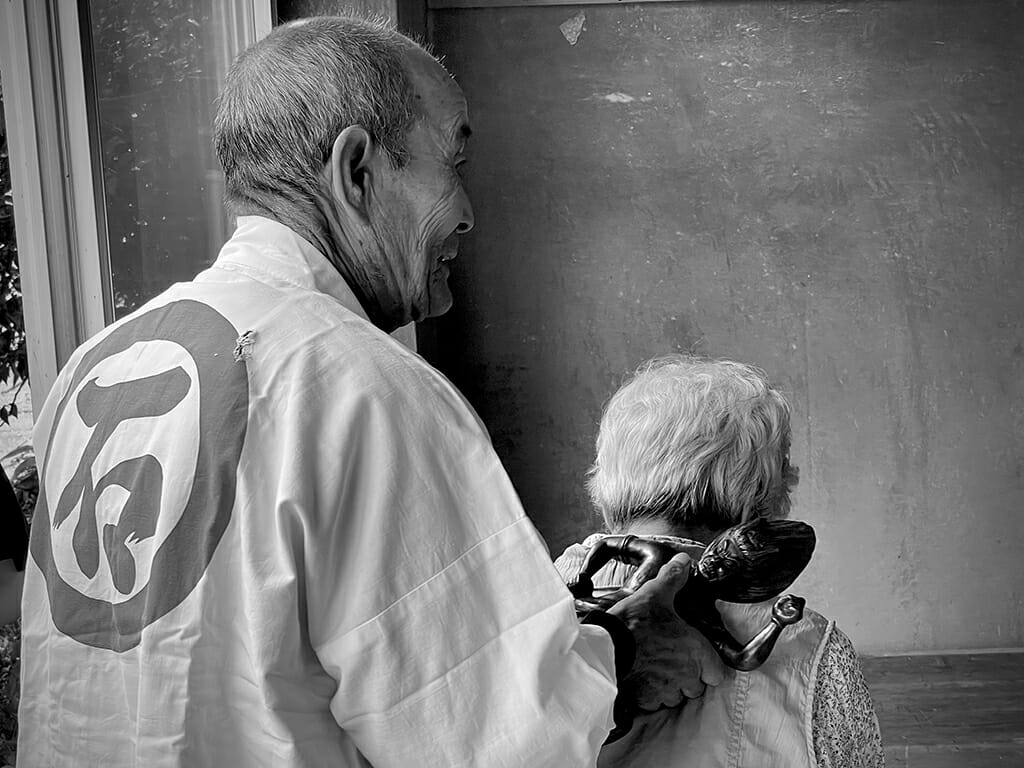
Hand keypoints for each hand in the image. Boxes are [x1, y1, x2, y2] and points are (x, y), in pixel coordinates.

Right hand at [607, 553, 724, 711]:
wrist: (604, 649)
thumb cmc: (633, 623)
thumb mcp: (655, 594)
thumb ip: (673, 578)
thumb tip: (683, 561)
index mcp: (695, 652)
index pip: (717, 673)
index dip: (707, 666)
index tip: (694, 657)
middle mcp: (685, 676)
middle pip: (696, 687)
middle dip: (685, 677)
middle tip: (670, 659)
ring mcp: (665, 692)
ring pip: (674, 697)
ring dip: (667, 687)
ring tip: (651, 668)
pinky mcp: (645, 702)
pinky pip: (653, 704)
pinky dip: (647, 694)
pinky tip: (637, 677)